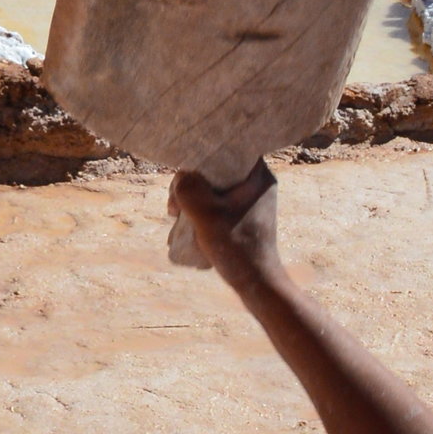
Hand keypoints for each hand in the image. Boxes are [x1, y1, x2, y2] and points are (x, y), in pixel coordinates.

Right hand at [169, 161, 277, 282]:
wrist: (257, 283)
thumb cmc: (237, 248)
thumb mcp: (206, 215)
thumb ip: (189, 190)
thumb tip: (181, 176)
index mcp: (257, 174)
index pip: (222, 150)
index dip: (197, 160)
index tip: (182, 182)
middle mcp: (257, 181)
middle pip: (213, 168)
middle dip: (189, 183)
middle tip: (175, 206)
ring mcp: (250, 198)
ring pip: (211, 186)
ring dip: (190, 197)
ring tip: (176, 215)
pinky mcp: (243, 213)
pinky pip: (215, 200)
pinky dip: (199, 207)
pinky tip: (184, 220)